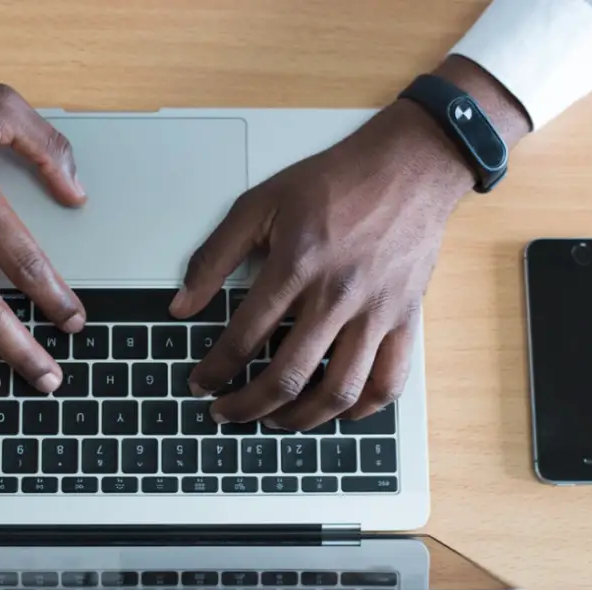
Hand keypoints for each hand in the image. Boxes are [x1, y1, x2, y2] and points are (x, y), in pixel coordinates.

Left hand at [171, 59, 528, 429]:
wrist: (410, 166)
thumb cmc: (334, 182)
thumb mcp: (259, 203)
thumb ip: (214, 256)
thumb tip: (181, 304)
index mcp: (296, 266)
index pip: (244, 338)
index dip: (215, 370)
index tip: (201, 383)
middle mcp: (337, 295)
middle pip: (287, 375)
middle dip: (247, 406)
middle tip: (226, 413)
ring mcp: (376, 312)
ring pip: (338, 390)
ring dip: (300, 418)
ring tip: (275, 421)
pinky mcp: (406, 319)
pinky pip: (388, 382)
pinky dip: (361, 408)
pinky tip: (336, 411)